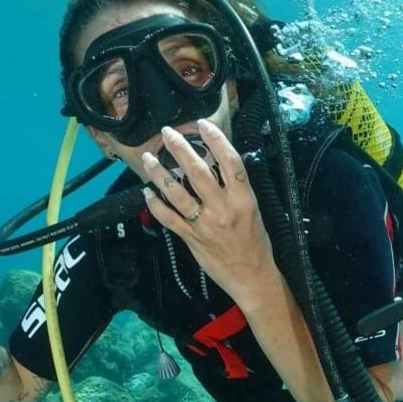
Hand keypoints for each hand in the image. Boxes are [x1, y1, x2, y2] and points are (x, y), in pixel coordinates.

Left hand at [140, 120, 276, 302]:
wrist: (252, 276)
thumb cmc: (255, 241)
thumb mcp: (253, 209)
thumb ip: (235, 188)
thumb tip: (217, 162)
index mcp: (243, 199)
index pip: (229, 161)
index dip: (216, 139)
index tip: (202, 124)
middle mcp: (223, 208)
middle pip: (197, 171)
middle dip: (180, 148)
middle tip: (167, 133)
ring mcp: (205, 224)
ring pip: (176, 193)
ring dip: (159, 173)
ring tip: (148, 158)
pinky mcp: (191, 239)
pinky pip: (168, 218)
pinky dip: (155, 204)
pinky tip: (147, 192)